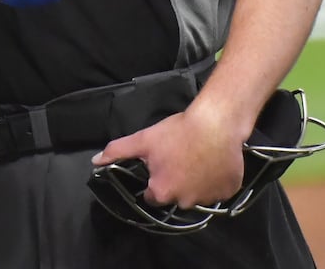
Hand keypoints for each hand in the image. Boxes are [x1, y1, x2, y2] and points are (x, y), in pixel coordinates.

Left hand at [91, 105, 244, 210]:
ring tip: (197, 159)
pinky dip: (215, 181)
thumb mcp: (143, 140)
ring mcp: (210, 199)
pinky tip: (212, 163)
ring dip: (196, 183)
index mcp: (162, 192)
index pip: (152, 195)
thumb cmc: (177, 132)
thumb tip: (95, 162)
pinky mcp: (229, 191)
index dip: (154, 180)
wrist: (216, 123)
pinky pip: (219, 190)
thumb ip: (117, 152)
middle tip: (179, 160)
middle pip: (176, 196)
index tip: (160, 165)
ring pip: (198, 195)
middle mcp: (185, 202)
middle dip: (176, 182)